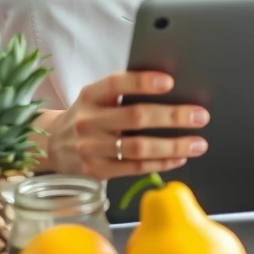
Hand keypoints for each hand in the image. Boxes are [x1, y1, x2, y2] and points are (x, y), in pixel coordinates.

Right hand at [47, 71, 209, 179]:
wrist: (54, 145)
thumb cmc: (88, 115)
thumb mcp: (96, 97)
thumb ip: (122, 92)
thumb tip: (169, 87)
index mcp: (91, 95)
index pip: (116, 84)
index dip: (142, 82)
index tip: (169, 82)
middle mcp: (89, 120)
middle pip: (135, 117)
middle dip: (172, 117)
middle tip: (200, 116)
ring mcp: (91, 148)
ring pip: (138, 147)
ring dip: (173, 146)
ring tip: (198, 143)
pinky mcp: (97, 170)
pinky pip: (134, 168)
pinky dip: (160, 163)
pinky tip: (179, 158)